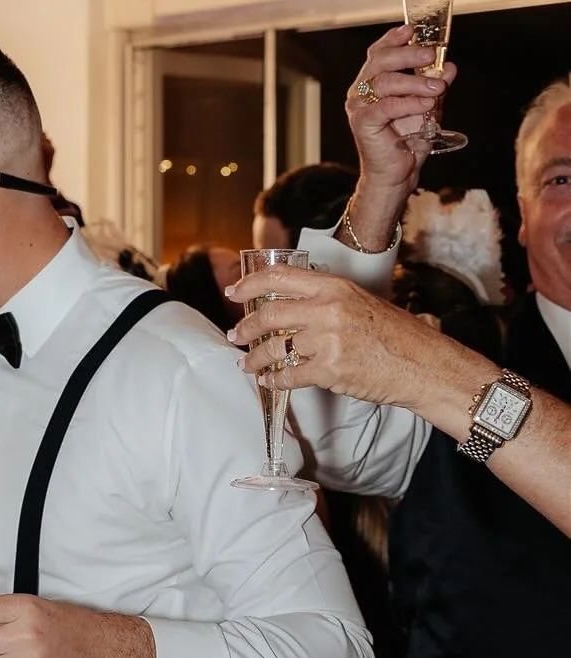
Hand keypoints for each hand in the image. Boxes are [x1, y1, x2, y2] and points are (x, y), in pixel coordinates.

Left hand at [228, 264, 432, 407]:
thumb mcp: (360, 302)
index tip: (234, 293)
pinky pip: (289, 376)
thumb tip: (288, 304)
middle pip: (269, 314)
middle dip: (245, 328)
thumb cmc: (396, 335)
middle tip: (236, 335)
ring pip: (274, 348)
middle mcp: (329, 309)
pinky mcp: (331, 370)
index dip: (250, 285)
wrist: (424, 365)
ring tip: (248, 364)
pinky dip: (274, 380)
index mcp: (335, 287)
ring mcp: (328, 340)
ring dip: (255, 359)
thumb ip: (326, 300)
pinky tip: (269, 380)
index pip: (279, 277)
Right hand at [341, 27, 455, 239]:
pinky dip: (408, 103)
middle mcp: (362, 90)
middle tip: (430, 55)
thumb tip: (450, 66)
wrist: (398, 173)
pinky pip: (386, 106)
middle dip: (407, 54)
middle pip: (380, 60)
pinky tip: (425, 104)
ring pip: (385, 81)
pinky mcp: (362, 123)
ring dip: (414, 82)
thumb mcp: (428, 106)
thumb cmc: (408, 140)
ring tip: (436, 87)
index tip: (413, 30)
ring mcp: (359, 106)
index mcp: (373, 82)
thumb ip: (435, 85)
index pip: (379, 52)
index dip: (394, 38)